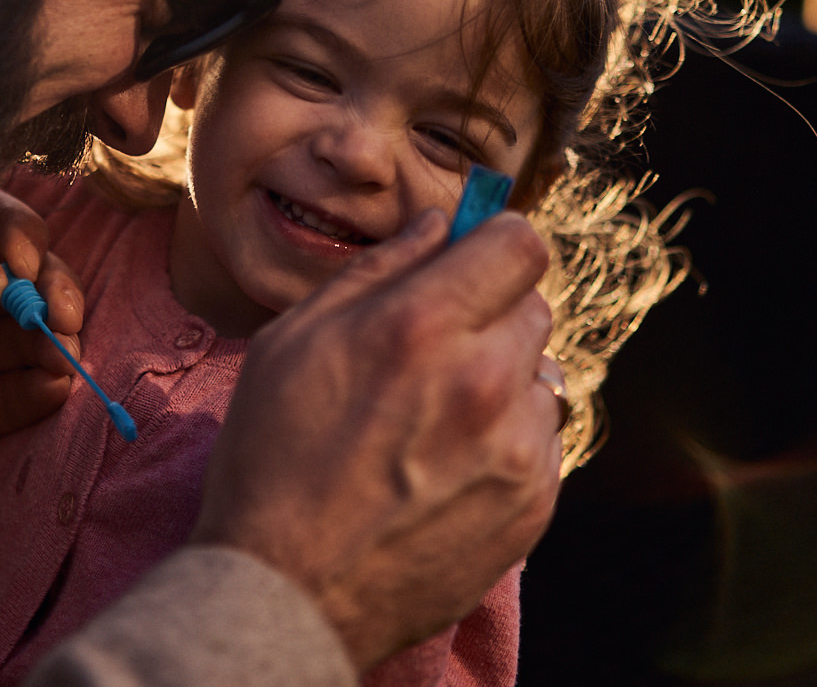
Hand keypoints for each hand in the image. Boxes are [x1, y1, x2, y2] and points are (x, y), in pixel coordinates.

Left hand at [0, 190, 84, 583]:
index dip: (13, 229)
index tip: (24, 260)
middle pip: (25, 275)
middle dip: (52, 286)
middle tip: (60, 313)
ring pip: (37, 331)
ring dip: (57, 339)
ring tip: (58, 358)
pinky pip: (31, 391)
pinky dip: (48, 387)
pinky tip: (50, 390)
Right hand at [192, 210, 561, 668]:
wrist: (286, 590)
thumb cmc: (273, 459)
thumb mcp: (294, 340)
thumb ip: (377, 270)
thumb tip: (436, 225)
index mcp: (421, 328)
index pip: (519, 244)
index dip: (493, 241)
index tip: (471, 257)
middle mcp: (484, 383)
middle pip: (534, 305)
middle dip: (491, 311)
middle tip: (433, 347)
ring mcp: (518, 450)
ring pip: (542, 373)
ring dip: (503, 378)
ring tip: (434, 417)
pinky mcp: (535, 505)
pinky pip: (543, 438)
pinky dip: (507, 439)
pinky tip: (445, 463)